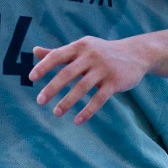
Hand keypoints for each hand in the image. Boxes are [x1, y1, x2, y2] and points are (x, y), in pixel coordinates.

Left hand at [29, 36, 148, 124]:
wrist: (136, 54)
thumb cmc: (101, 52)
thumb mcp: (81, 48)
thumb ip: (58, 52)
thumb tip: (35, 51)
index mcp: (80, 46)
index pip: (58, 55)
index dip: (44, 66)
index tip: (31, 78)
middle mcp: (91, 55)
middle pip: (68, 73)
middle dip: (52, 88)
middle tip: (39, 101)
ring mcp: (104, 68)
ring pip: (82, 88)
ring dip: (68, 102)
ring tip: (56, 113)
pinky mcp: (115, 82)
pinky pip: (99, 99)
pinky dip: (87, 111)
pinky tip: (77, 121)